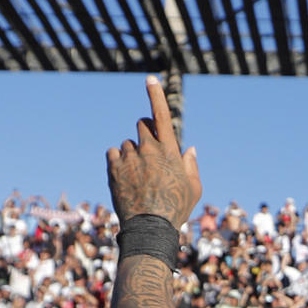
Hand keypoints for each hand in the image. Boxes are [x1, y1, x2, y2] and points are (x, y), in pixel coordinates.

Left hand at [106, 77, 200, 228]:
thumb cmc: (176, 209)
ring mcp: (129, 157)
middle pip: (142, 125)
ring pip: (127, 143)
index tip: (149, 79)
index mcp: (169, 150)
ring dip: (132, 153)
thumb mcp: (193, 189)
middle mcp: (148, 148)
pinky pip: (113, 153)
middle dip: (145, 133)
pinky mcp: (113, 167)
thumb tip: (189, 148)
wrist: (150, 229)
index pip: (161, 114)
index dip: (156, 94)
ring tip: (138, 177)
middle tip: (148, 153)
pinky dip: (118, 161)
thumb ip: (191, 165)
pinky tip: (125, 178)